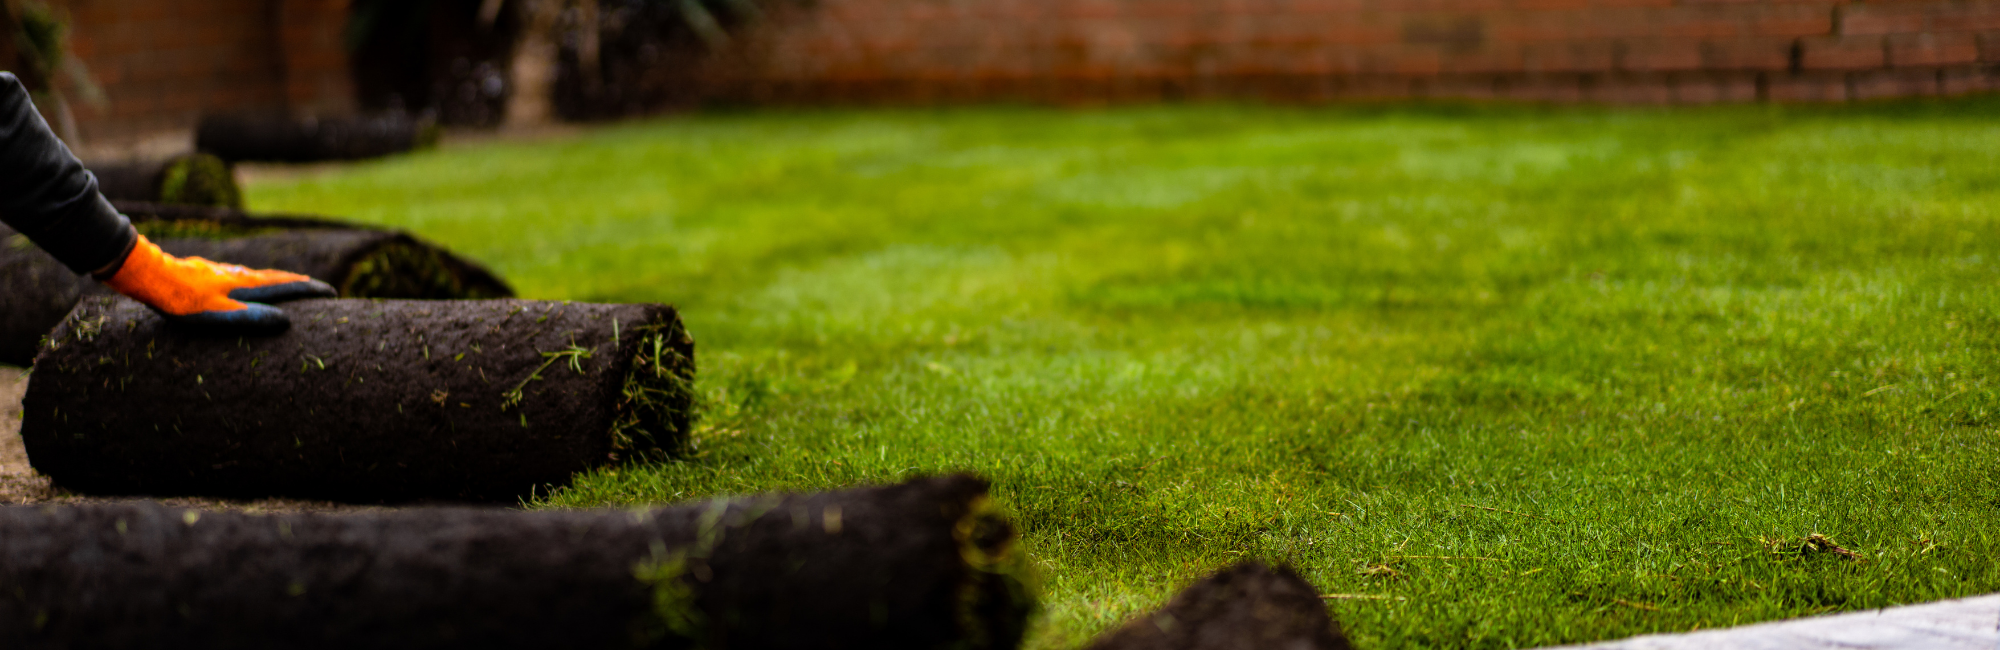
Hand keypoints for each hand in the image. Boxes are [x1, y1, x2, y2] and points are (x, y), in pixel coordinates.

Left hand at [101, 235, 335, 332]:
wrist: (152, 276)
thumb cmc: (184, 302)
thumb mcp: (220, 315)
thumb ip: (253, 317)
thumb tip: (286, 321)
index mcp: (248, 286)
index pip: (288, 286)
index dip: (311, 291)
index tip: (333, 293)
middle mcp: (240, 275)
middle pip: (277, 278)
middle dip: (300, 283)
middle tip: (318, 287)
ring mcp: (225, 272)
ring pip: (260, 275)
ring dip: (279, 280)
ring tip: (290, 283)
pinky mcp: (209, 273)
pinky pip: (243, 276)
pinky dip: (257, 279)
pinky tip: (246, 281)